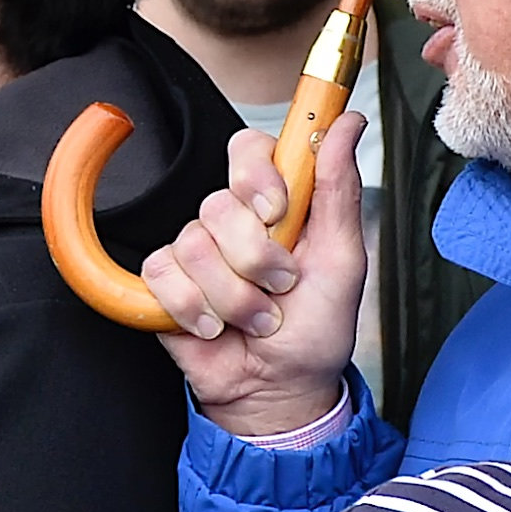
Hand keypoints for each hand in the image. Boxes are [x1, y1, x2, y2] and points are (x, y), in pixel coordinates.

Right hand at [146, 113, 368, 438]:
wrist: (280, 389)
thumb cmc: (317, 329)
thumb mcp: (343, 260)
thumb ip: (339, 188)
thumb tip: (347, 121)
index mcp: (275, 204)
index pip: (249, 150)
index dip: (256, 175)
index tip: (277, 210)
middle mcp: (232, 221)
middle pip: (219, 204)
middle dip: (256, 257)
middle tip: (280, 287)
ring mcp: (195, 251)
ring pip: (194, 245)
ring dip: (234, 297)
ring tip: (258, 319)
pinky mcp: (164, 283)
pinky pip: (163, 275)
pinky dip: (195, 309)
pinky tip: (216, 327)